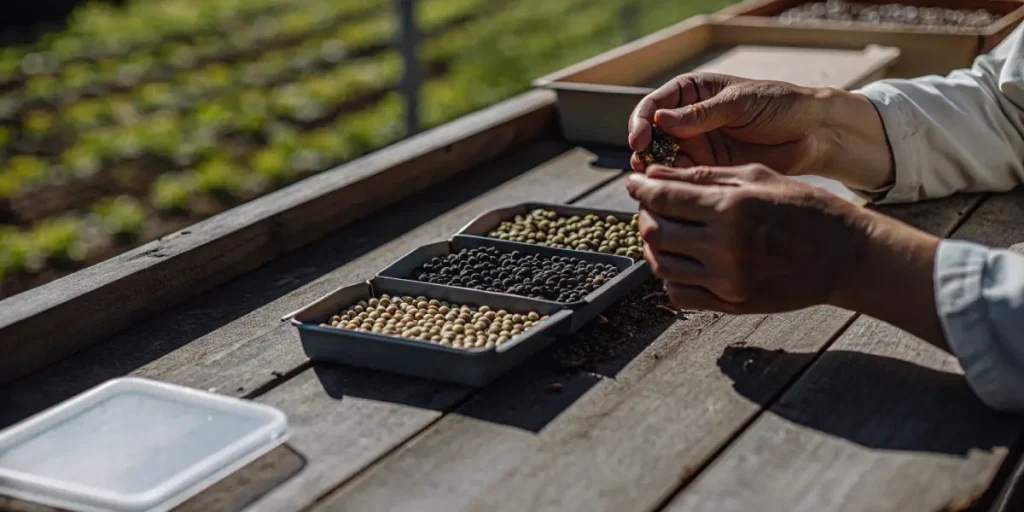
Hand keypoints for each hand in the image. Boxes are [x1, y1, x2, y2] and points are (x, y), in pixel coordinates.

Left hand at [626, 164, 945, 349]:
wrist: (846, 256)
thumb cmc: (804, 208)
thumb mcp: (758, 178)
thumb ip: (705, 176)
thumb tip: (655, 173)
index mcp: (732, 209)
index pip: (663, 198)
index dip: (641, 189)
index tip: (635, 183)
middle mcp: (725, 248)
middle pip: (656, 233)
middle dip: (645, 215)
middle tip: (651, 206)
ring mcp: (728, 281)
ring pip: (661, 266)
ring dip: (653, 248)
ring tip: (663, 232)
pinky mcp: (732, 304)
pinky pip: (679, 295)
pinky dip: (670, 277)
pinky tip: (681, 260)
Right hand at [627, 73, 893, 191]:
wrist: (813, 132)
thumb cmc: (780, 106)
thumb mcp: (739, 104)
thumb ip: (701, 114)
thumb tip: (661, 120)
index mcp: (692, 94)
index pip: (653, 106)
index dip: (641, 122)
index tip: (640, 139)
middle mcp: (688, 120)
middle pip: (652, 137)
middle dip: (644, 151)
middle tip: (643, 167)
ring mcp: (697, 146)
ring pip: (663, 161)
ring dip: (655, 172)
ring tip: (654, 183)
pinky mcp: (709, 171)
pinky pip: (683, 179)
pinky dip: (674, 186)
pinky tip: (672, 194)